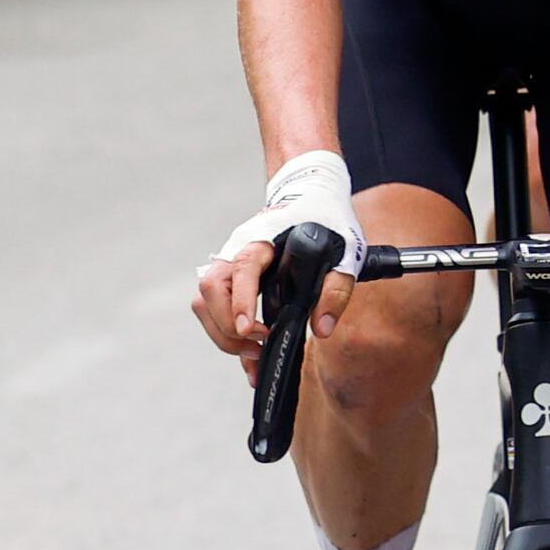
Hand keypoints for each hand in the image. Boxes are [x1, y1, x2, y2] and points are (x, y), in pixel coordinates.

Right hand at [195, 150, 360, 358]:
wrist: (310, 196)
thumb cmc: (325, 220)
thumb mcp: (345, 251)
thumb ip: (336, 290)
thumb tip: (322, 328)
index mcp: (262, 238)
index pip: (241, 270)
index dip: (240, 302)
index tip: (249, 330)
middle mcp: (236, 250)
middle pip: (210, 290)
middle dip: (228, 326)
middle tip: (259, 347)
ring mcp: (228, 264)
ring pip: (205, 302)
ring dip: (223, 333)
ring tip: (255, 353)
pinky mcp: (229, 279)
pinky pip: (213, 308)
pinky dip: (224, 333)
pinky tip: (248, 353)